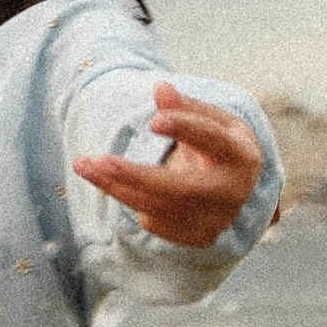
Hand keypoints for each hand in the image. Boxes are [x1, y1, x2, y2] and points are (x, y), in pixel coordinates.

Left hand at [73, 83, 262, 248]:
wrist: (237, 186)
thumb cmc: (219, 144)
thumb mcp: (211, 119)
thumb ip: (185, 106)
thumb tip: (161, 88)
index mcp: (242, 155)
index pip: (213, 141)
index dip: (185, 129)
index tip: (153, 121)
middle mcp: (231, 193)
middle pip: (181, 189)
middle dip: (136, 175)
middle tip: (96, 161)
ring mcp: (215, 220)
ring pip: (159, 208)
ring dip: (117, 187)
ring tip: (85, 165)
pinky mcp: (197, 238)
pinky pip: (154, 222)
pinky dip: (130, 200)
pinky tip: (113, 183)